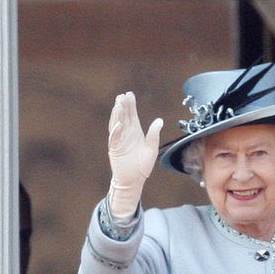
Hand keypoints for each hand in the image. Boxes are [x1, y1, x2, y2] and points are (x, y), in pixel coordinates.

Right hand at [107, 92, 162, 219]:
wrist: (134, 180)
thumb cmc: (143, 166)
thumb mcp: (151, 150)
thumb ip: (154, 135)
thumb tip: (160, 120)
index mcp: (135, 132)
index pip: (132, 115)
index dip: (131, 105)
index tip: (129, 94)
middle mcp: (126, 134)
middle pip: (123, 117)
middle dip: (123, 106)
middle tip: (122, 95)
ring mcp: (119, 140)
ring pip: (117, 124)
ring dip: (117, 115)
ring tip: (118, 105)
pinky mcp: (115, 149)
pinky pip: (115, 138)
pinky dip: (116, 131)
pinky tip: (119, 124)